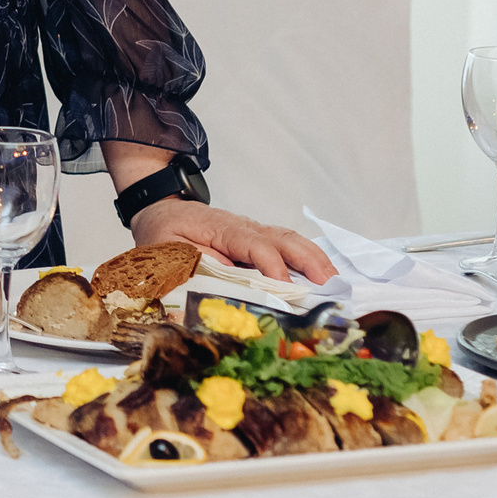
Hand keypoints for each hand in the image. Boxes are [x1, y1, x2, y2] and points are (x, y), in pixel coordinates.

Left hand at [130, 199, 335, 284]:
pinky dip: (308, 258)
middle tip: (330, 286)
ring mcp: (253, 231)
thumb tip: (218, 286)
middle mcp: (243, 227)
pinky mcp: (257, 239)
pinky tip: (323, 275)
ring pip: (290, 240)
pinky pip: (287, 245)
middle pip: (282, 238)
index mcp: (221, 229)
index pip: (254, 244)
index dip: (272, 266)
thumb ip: (192, 266)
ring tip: (335, 282)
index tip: (287, 288)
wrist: (160, 209)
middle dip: (308, 261)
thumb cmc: (163, 232)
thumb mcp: (166, 251)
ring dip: (315, 259)